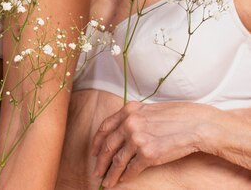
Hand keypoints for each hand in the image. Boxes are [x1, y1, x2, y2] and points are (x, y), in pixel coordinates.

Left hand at [92, 101, 215, 187]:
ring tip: (106, 181)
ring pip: (118, 160)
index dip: (97, 142)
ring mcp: (138, 139)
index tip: (93, 151)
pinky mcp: (149, 154)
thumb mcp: (149, 110)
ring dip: (111, 173)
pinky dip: (126, 176)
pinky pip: (132, 168)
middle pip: (108, 146)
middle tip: (97, 171)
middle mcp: (129, 124)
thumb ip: (133, 117)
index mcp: (128, 111)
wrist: (198, 125)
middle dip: (100, 161)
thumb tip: (120, 130)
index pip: (105, 128)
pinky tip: (123, 180)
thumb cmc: (177, 117)